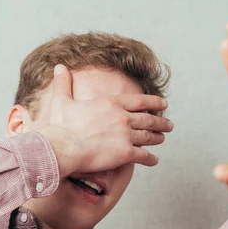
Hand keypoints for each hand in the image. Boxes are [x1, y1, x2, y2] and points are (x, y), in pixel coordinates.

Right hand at [39, 64, 172, 177]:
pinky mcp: (124, 153)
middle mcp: (122, 117)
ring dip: (157, 137)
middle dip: (160, 121)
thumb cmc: (60, 126)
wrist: (62, 148)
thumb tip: (58, 67)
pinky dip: (150, 159)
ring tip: (162, 138)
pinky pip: (143, 156)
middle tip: (169, 124)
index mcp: (111, 103)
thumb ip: (63, 84)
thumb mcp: (61, 101)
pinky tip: (154, 161)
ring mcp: (125, 135)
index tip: (163, 104)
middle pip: (148, 118)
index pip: (139, 101)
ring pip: (148, 136)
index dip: (154, 102)